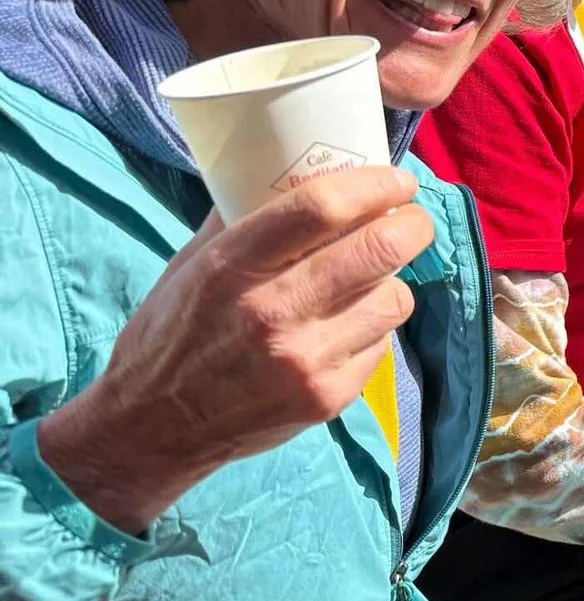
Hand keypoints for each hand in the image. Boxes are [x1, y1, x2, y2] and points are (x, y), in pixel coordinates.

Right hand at [37, 167, 433, 534]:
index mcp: (233, 266)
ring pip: (395, 298)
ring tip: (369, 281)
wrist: (154, 427)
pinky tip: (344, 329)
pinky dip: (372, 329)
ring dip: (391, 282)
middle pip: (381, 248)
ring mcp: (305, 359)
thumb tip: (302, 174)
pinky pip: (381, 344)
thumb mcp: (193, 263)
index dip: (375, 185)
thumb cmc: (173, 332)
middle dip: (412, 226)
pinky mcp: (328, 398)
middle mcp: (273, 311)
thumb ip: (244, 219)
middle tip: (410, 221)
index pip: (323, 207)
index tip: (397, 181)